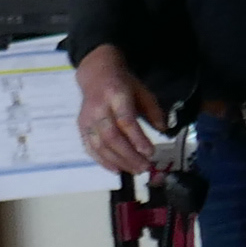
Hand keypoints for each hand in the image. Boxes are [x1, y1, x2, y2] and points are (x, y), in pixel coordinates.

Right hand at [74, 45, 165, 173]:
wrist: (96, 75)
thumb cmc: (124, 85)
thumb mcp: (143, 91)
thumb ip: (153, 111)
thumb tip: (163, 130)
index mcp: (116, 96)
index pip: (126, 121)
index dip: (137, 139)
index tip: (150, 153)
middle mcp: (98, 109)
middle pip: (111, 137)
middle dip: (129, 156)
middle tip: (145, 167)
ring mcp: (87, 120)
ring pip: (100, 146)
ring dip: (118, 162)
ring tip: (135, 171)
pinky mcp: (81, 128)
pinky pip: (90, 148)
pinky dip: (103, 161)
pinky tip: (117, 170)